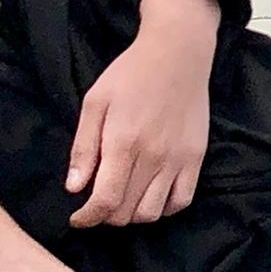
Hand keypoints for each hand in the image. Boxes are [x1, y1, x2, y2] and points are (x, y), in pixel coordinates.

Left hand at [68, 0, 218, 228]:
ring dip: (132, 215)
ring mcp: (178, 160)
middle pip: (126, 212)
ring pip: (152, 213)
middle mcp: (152, 157)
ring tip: (123, 200)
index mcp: (123, 143)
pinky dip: (163, 208)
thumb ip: (84, 147)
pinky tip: (150, 196)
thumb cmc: (130, 74)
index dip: (87, 218)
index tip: (78, 218)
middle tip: (97, 203)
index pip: (104, 200)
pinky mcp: (196, 158)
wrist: (177, 54)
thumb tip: (74, 188)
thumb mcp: (95, 102)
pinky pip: (181, 201)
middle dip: (105, 216)